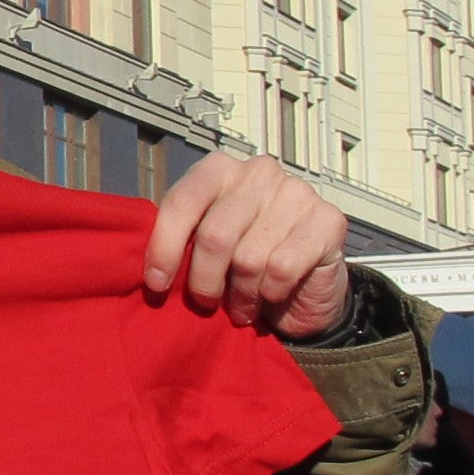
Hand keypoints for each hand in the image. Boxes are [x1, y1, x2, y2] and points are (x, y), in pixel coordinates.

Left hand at [140, 152, 349, 336]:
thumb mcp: (206, 247)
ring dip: (241, 293)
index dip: (164, 247)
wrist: (306, 286)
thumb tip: (144, 264)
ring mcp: (297, 193)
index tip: (157, 284)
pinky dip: (271, 292)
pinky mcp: (328, 220)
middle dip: (204, 280)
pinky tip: (271, 295)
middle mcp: (259, 173)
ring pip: (249, 257)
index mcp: (221, 170)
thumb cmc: (246, 262)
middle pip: (214, 235)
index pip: (183, 201)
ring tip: (241, 304)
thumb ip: (182, 241)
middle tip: (205, 302)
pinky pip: (282, 268)